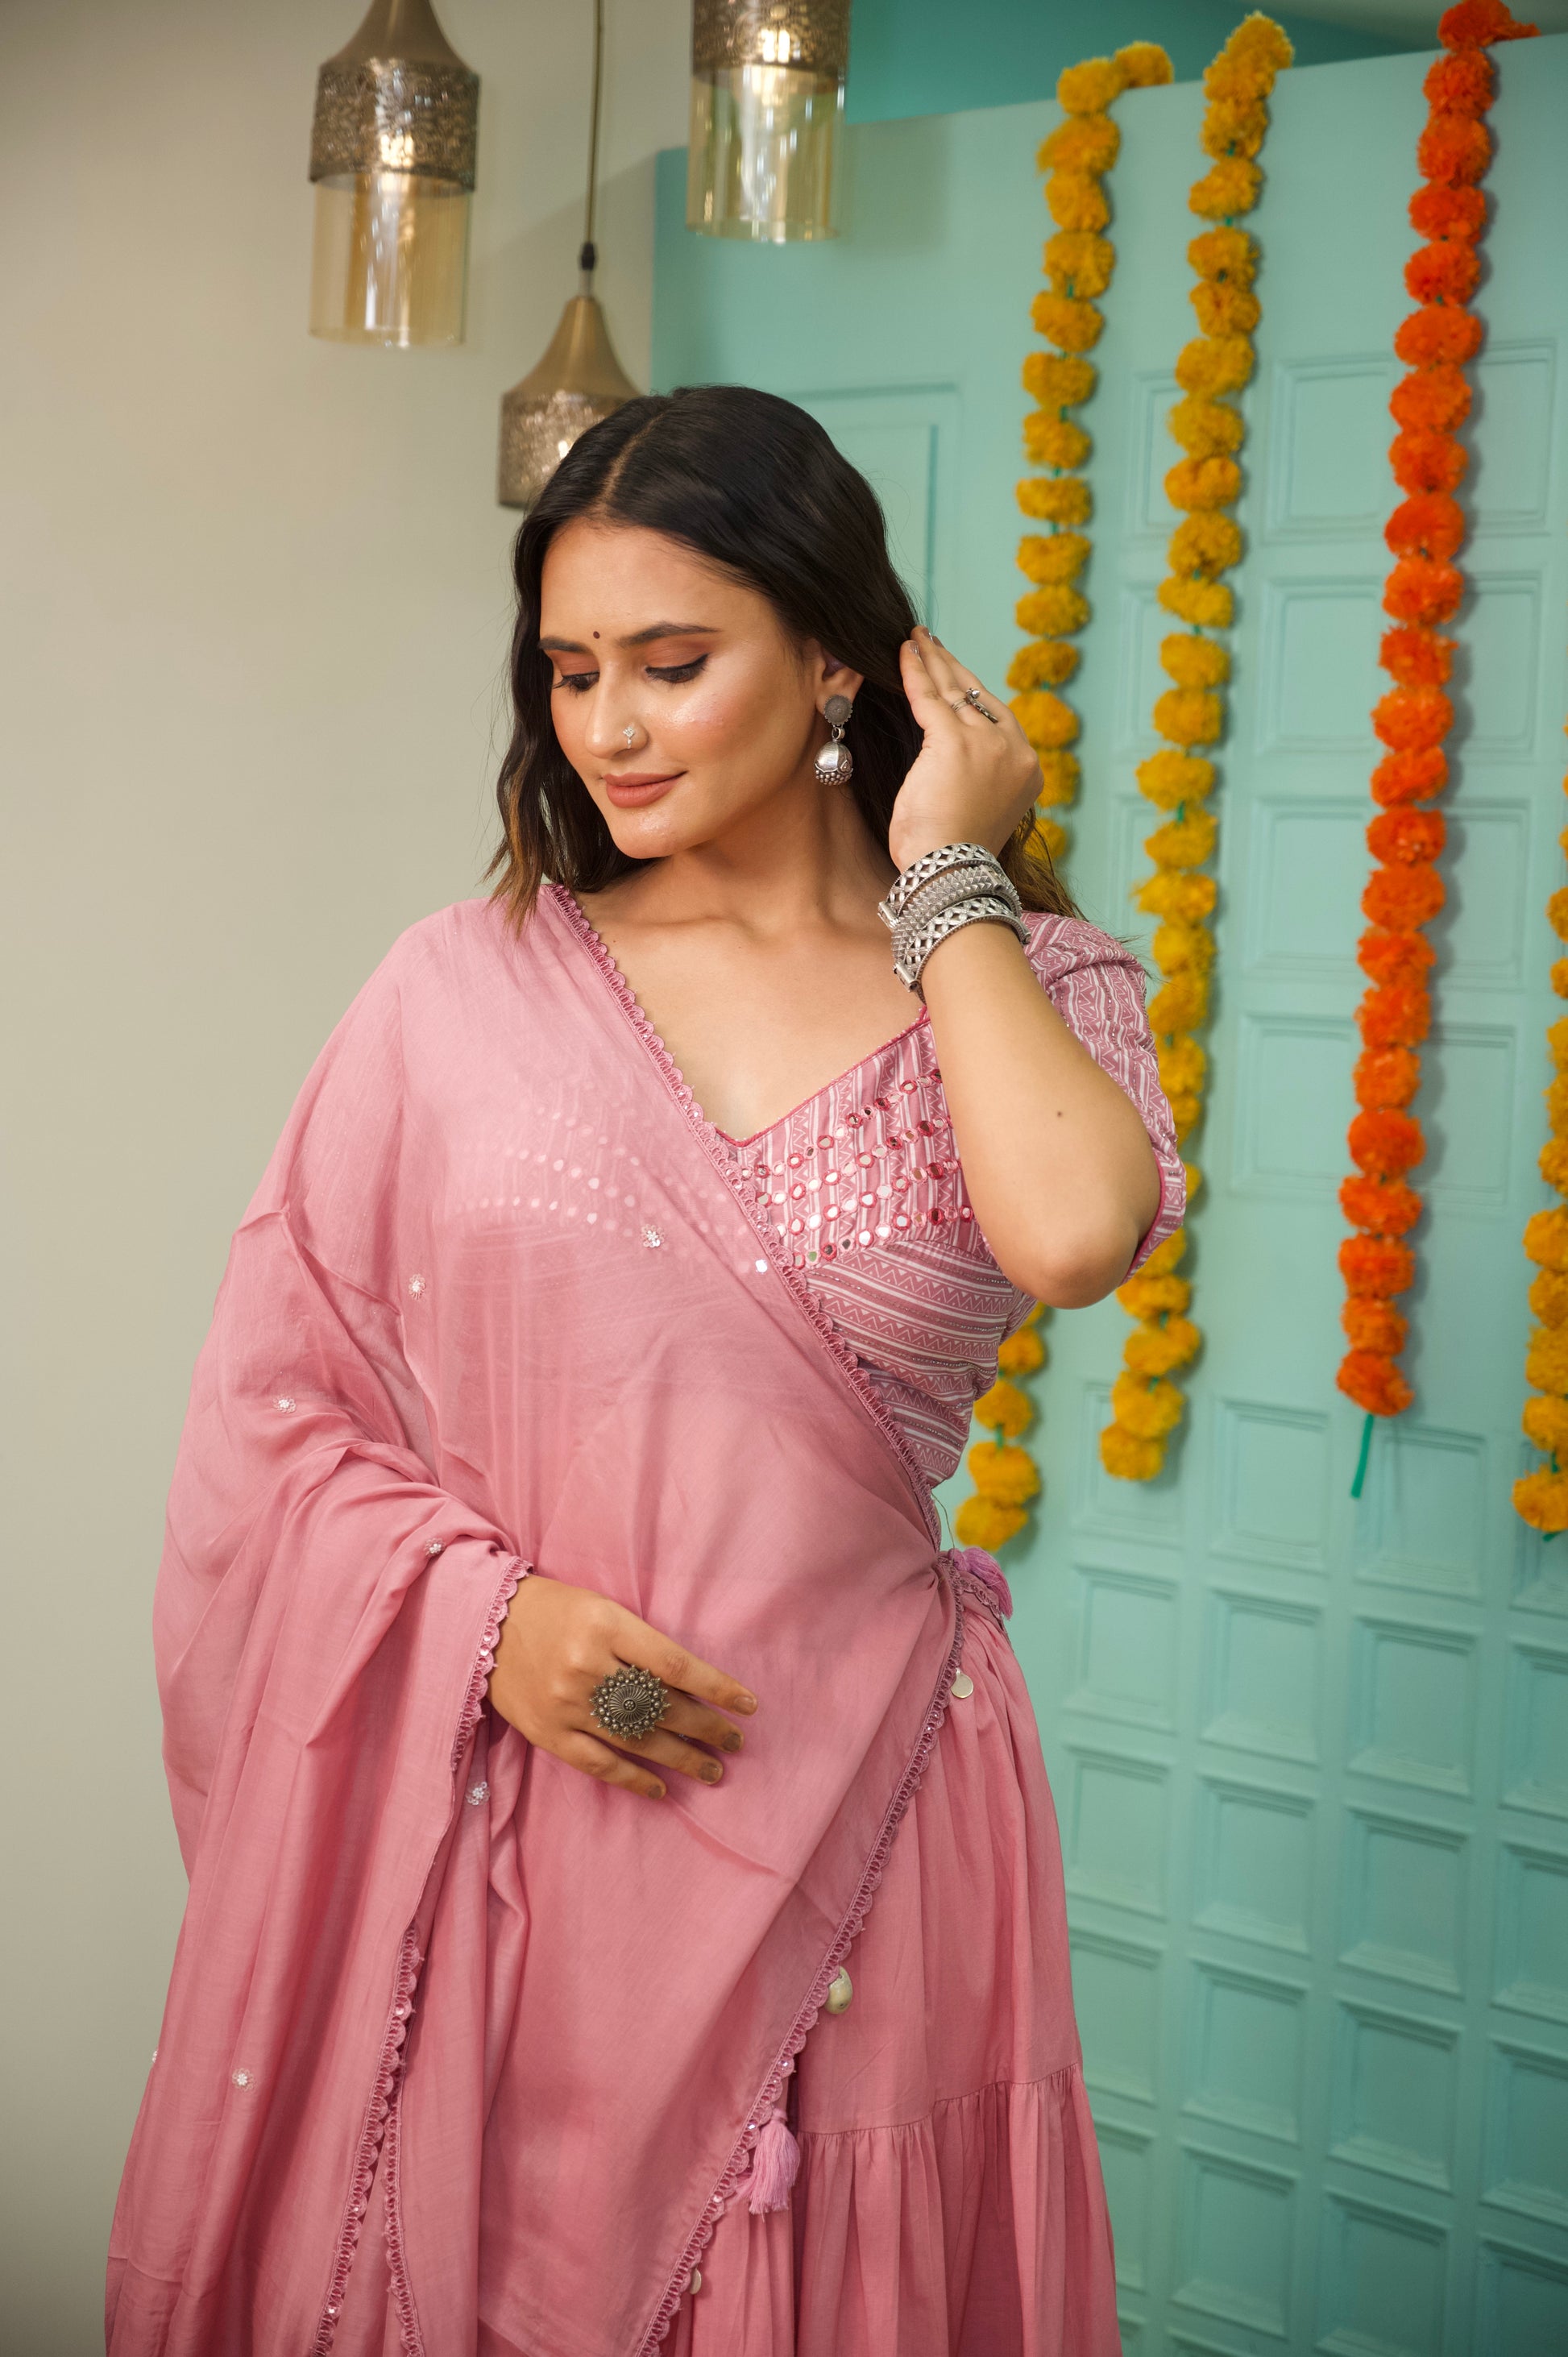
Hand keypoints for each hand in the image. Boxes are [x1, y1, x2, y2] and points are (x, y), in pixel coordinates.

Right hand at [485, 1572, 757, 1800]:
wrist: (486, 1623)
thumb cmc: (556, 1610)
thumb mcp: (602, 1609)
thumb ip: (641, 1644)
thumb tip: (692, 1685)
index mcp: (606, 1625)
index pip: (676, 1664)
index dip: (717, 1687)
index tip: (748, 1704)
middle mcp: (587, 1666)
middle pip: (662, 1705)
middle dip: (706, 1726)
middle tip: (736, 1740)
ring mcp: (566, 1703)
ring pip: (637, 1738)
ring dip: (681, 1757)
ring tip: (712, 1769)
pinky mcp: (548, 1733)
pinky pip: (599, 1763)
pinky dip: (633, 1778)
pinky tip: (661, 1787)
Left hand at [889, 626, 1039, 872]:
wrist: (949, 871)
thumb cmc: (952, 855)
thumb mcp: (976, 808)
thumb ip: (974, 776)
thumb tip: (950, 760)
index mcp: (1025, 770)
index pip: (996, 718)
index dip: (972, 692)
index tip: (956, 673)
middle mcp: (1013, 750)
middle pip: (978, 697)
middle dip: (952, 668)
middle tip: (932, 643)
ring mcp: (987, 743)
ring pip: (955, 692)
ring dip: (933, 661)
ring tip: (916, 639)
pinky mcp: (954, 741)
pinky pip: (929, 697)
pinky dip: (915, 672)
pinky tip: (905, 651)